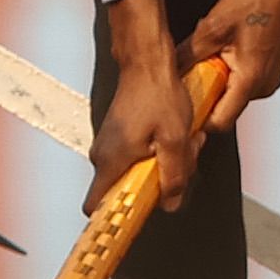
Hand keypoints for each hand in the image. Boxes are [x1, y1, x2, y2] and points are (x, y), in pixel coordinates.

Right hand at [88, 0, 198, 213]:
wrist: (147, 61)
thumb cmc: (158, 95)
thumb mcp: (176, 139)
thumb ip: (174, 176)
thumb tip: (171, 204)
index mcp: (112, 161)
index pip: (96, 206)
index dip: (114, 218)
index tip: (139, 216)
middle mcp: (103, 155)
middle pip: (127, 191)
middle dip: (158, 184)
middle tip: (183, 162)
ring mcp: (110, 144)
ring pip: (137, 172)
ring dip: (164, 164)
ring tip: (183, 142)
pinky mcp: (119, 134)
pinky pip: (139, 156)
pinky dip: (160, 151)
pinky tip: (177, 134)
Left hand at [181, 0, 279, 139]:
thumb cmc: (257, 3)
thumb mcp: (212, 28)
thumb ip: (188, 54)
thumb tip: (170, 69)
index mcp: (250, 79)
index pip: (220, 121)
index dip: (199, 120)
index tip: (183, 111)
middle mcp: (264, 85)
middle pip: (226, 109)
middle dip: (206, 95)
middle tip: (192, 75)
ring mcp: (269, 80)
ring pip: (234, 95)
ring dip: (218, 82)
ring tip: (211, 57)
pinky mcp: (269, 72)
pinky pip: (243, 83)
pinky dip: (230, 74)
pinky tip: (224, 53)